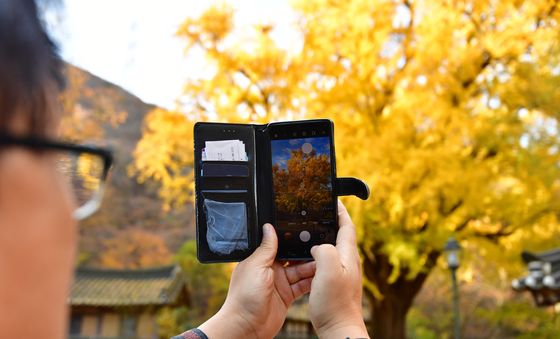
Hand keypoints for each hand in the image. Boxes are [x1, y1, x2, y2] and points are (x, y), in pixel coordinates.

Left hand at [199, 223, 315, 338]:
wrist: (246, 326)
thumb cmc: (244, 296)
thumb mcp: (256, 266)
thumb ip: (266, 248)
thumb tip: (268, 227)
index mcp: (261, 259)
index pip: (280, 245)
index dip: (292, 240)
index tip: (307, 233)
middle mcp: (271, 270)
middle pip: (293, 258)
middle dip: (306, 254)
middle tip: (321, 248)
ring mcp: (280, 283)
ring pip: (300, 271)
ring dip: (311, 268)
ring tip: (326, 262)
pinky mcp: (287, 296)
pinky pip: (302, 286)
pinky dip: (312, 282)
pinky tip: (322, 277)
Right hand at [309, 201, 368, 338]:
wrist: (339, 329)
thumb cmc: (336, 304)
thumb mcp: (328, 270)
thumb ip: (324, 250)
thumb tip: (318, 245)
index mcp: (348, 256)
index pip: (347, 226)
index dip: (340, 211)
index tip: (333, 200)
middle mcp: (348, 263)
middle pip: (340, 236)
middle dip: (330, 223)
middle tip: (317, 214)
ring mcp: (343, 274)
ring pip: (332, 249)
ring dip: (322, 239)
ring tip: (308, 233)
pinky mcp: (336, 284)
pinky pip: (326, 263)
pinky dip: (317, 256)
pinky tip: (307, 260)